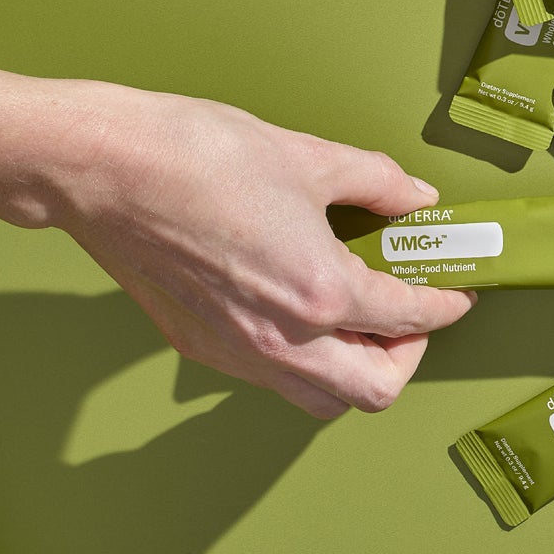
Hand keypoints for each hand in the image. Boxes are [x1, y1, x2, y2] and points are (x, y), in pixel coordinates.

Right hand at [0, 41, 477, 417]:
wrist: (101, 169)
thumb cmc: (194, 155)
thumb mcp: (305, 156)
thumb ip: (374, 183)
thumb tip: (414, 198)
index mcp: (320, 292)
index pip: (408, 319)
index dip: (443, 306)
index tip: (453, 293)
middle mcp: (283, 339)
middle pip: (372, 392)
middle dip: (405, 358)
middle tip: (408, 318)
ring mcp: (236, 352)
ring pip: (318, 399)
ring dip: (351, 371)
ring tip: (354, 321)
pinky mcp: (198, 346)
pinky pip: (268, 377)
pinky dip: (299, 361)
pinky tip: (294, 311)